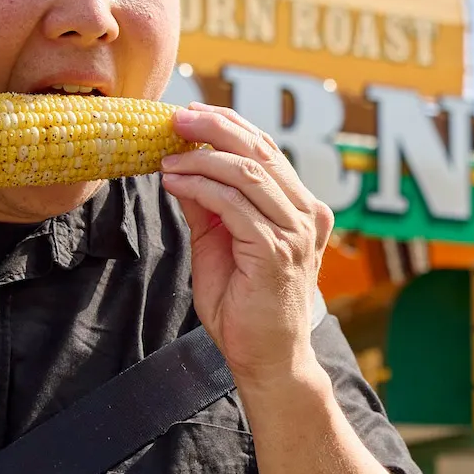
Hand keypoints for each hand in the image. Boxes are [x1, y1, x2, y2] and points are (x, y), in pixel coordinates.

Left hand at [159, 107, 333, 384]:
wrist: (268, 359)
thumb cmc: (246, 307)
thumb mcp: (219, 245)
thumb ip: (208, 207)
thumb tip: (182, 167)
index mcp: (301, 209)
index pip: (267, 151)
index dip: (230, 126)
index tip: (191, 114)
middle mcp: (306, 215)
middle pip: (260, 152)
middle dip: (215, 129)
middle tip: (177, 118)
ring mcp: (295, 233)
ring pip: (247, 174)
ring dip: (201, 158)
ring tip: (167, 156)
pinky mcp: (275, 252)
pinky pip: (233, 206)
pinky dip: (200, 188)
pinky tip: (175, 182)